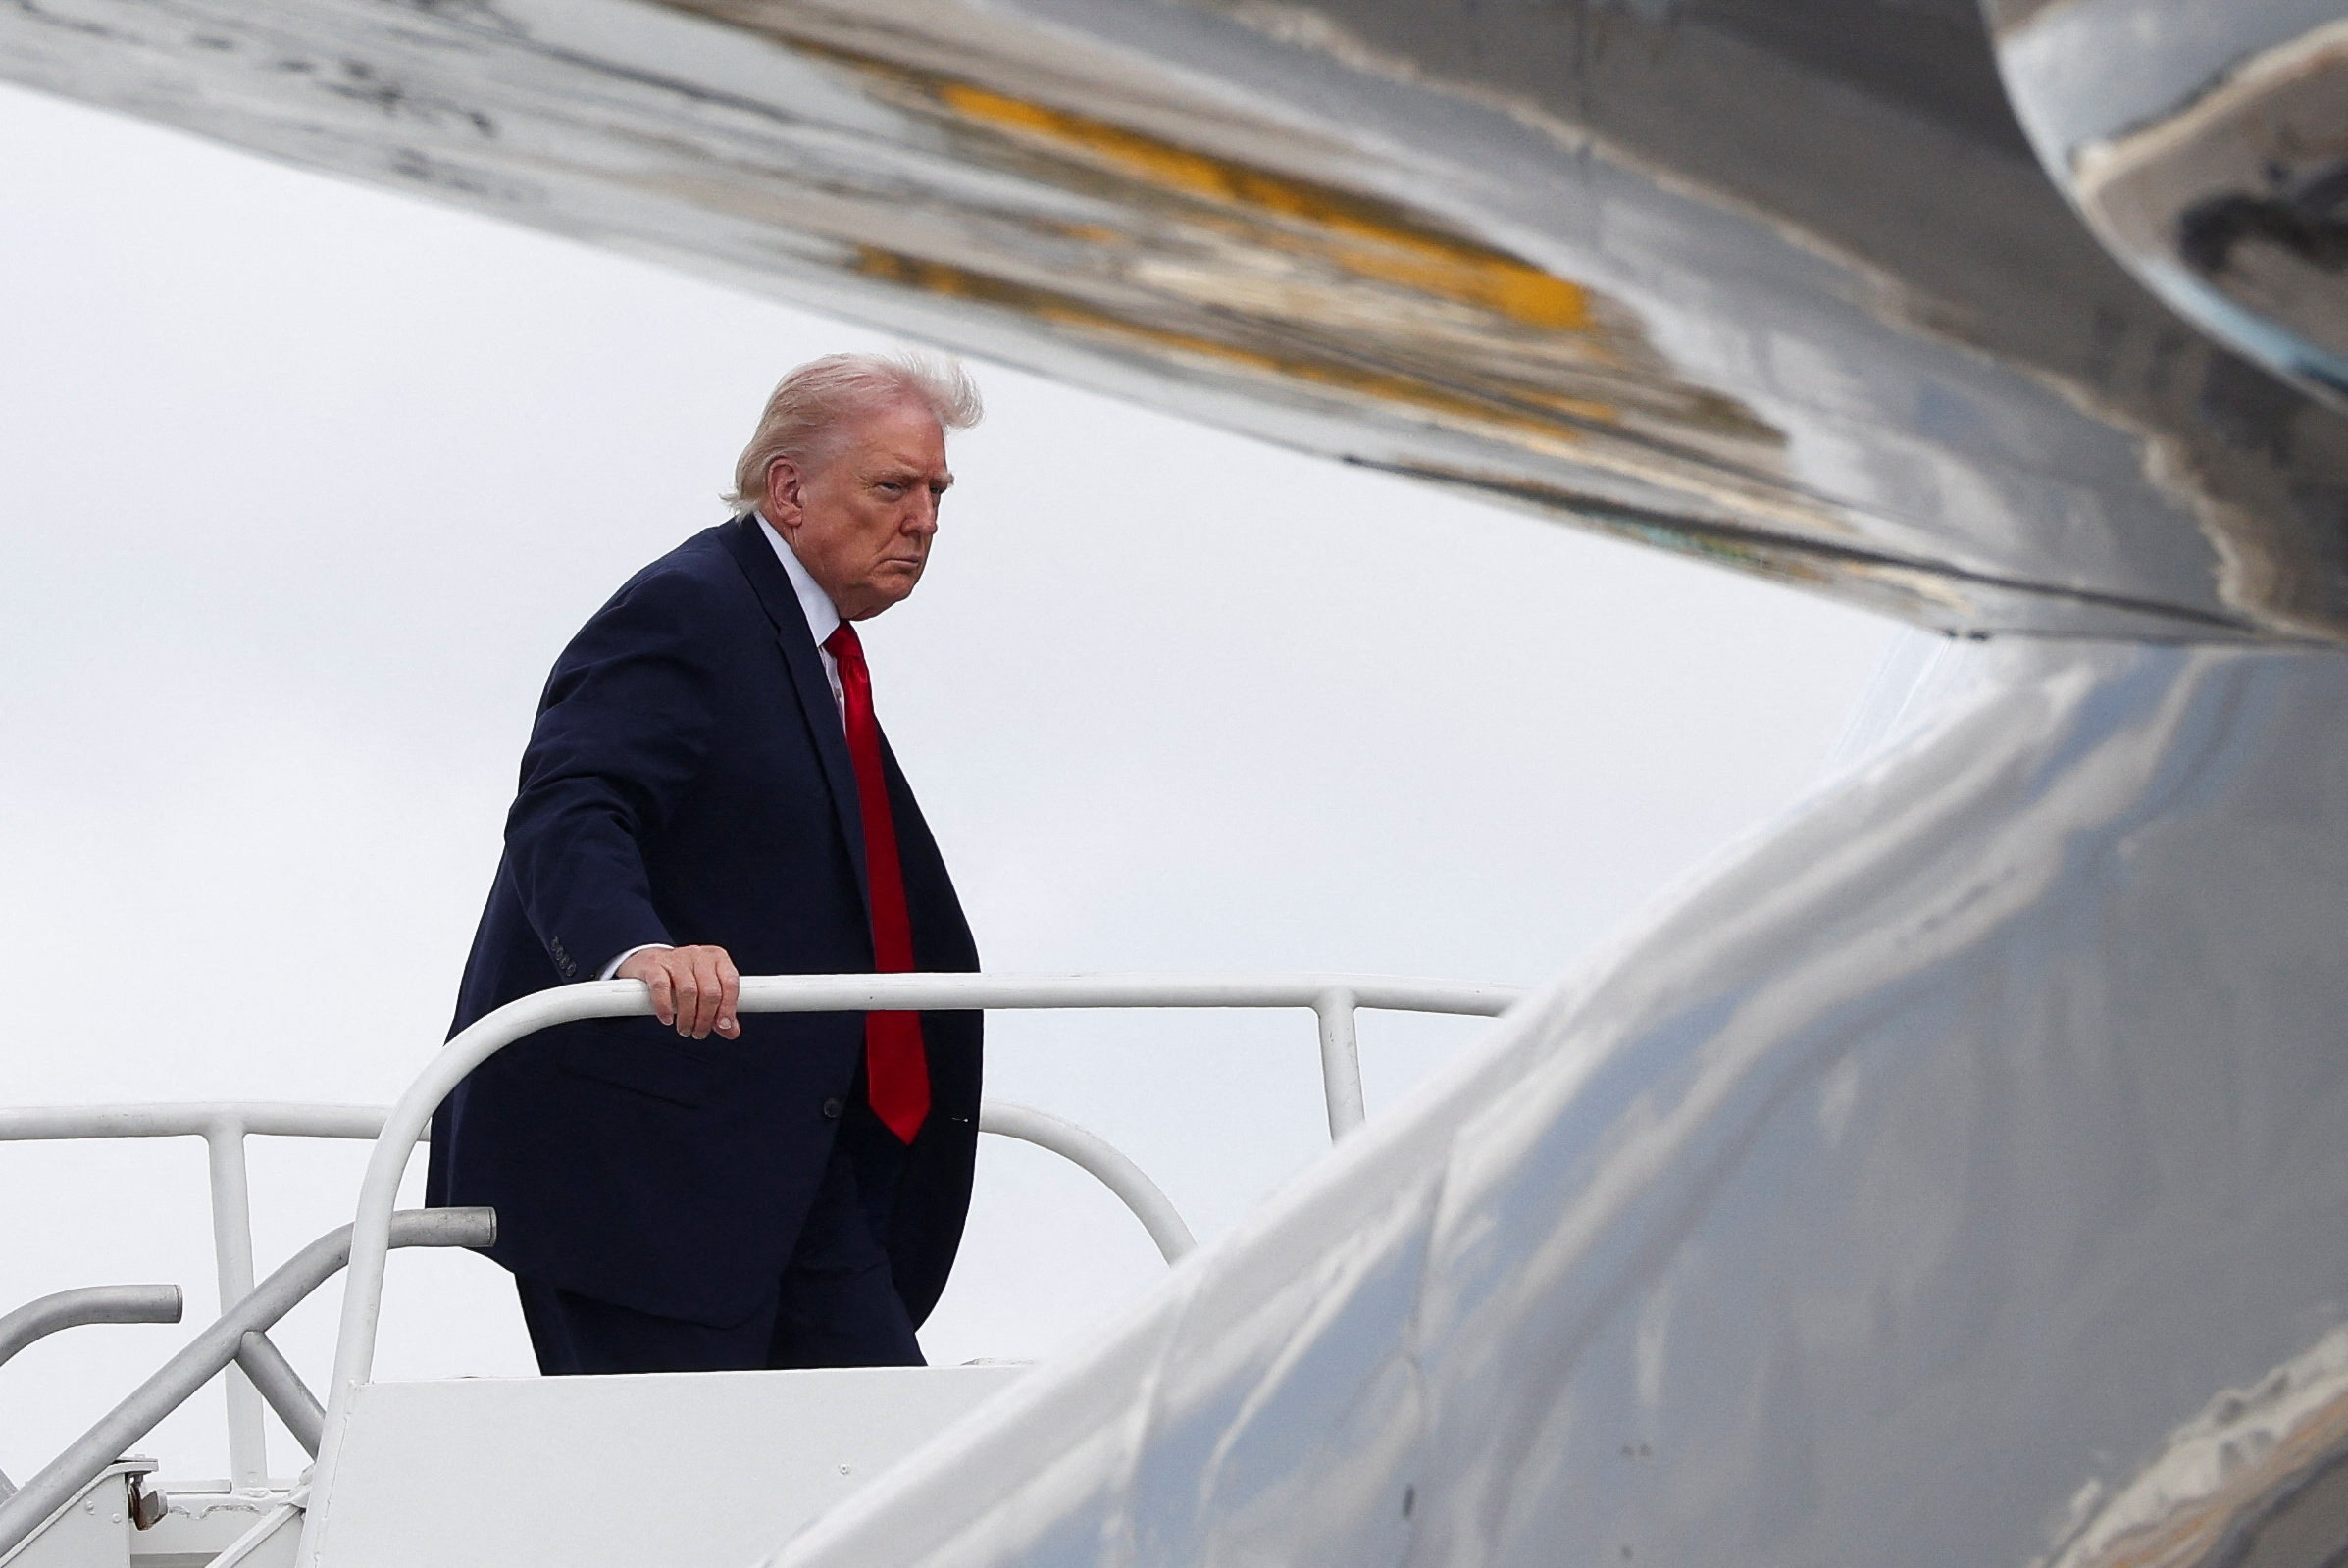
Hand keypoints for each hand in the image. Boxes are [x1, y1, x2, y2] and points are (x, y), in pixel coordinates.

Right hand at [616, 945, 740, 1039]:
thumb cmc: (682, 979)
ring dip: (687, 1017)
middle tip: (699, 1033)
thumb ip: (719, 1011)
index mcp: (717, 958)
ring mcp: (675, 958)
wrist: (649, 963)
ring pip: (688, 990)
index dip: (728, 1007)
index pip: (730, 982)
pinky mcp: (654, 964)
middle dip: (706, 1018)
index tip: (723, 1026)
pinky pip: (661, 986)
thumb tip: (732, 1032)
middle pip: (710, 990)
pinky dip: (665, 1007)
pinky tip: (667, 1019)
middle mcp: (699, 955)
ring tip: (685, 1029)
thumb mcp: (705, 991)